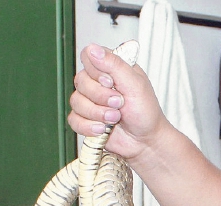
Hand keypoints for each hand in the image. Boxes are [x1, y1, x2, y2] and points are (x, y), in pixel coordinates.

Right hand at [68, 44, 171, 161]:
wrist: (146, 141)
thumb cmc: (146, 112)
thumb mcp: (135, 84)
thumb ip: (114, 64)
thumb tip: (93, 49)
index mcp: (110, 68)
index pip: (88, 56)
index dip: (97, 71)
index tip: (112, 82)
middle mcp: (97, 82)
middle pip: (80, 81)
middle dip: (101, 96)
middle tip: (119, 103)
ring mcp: (90, 101)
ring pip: (76, 101)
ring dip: (97, 113)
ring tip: (115, 118)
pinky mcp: (85, 119)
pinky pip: (74, 120)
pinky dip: (89, 126)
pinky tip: (103, 129)